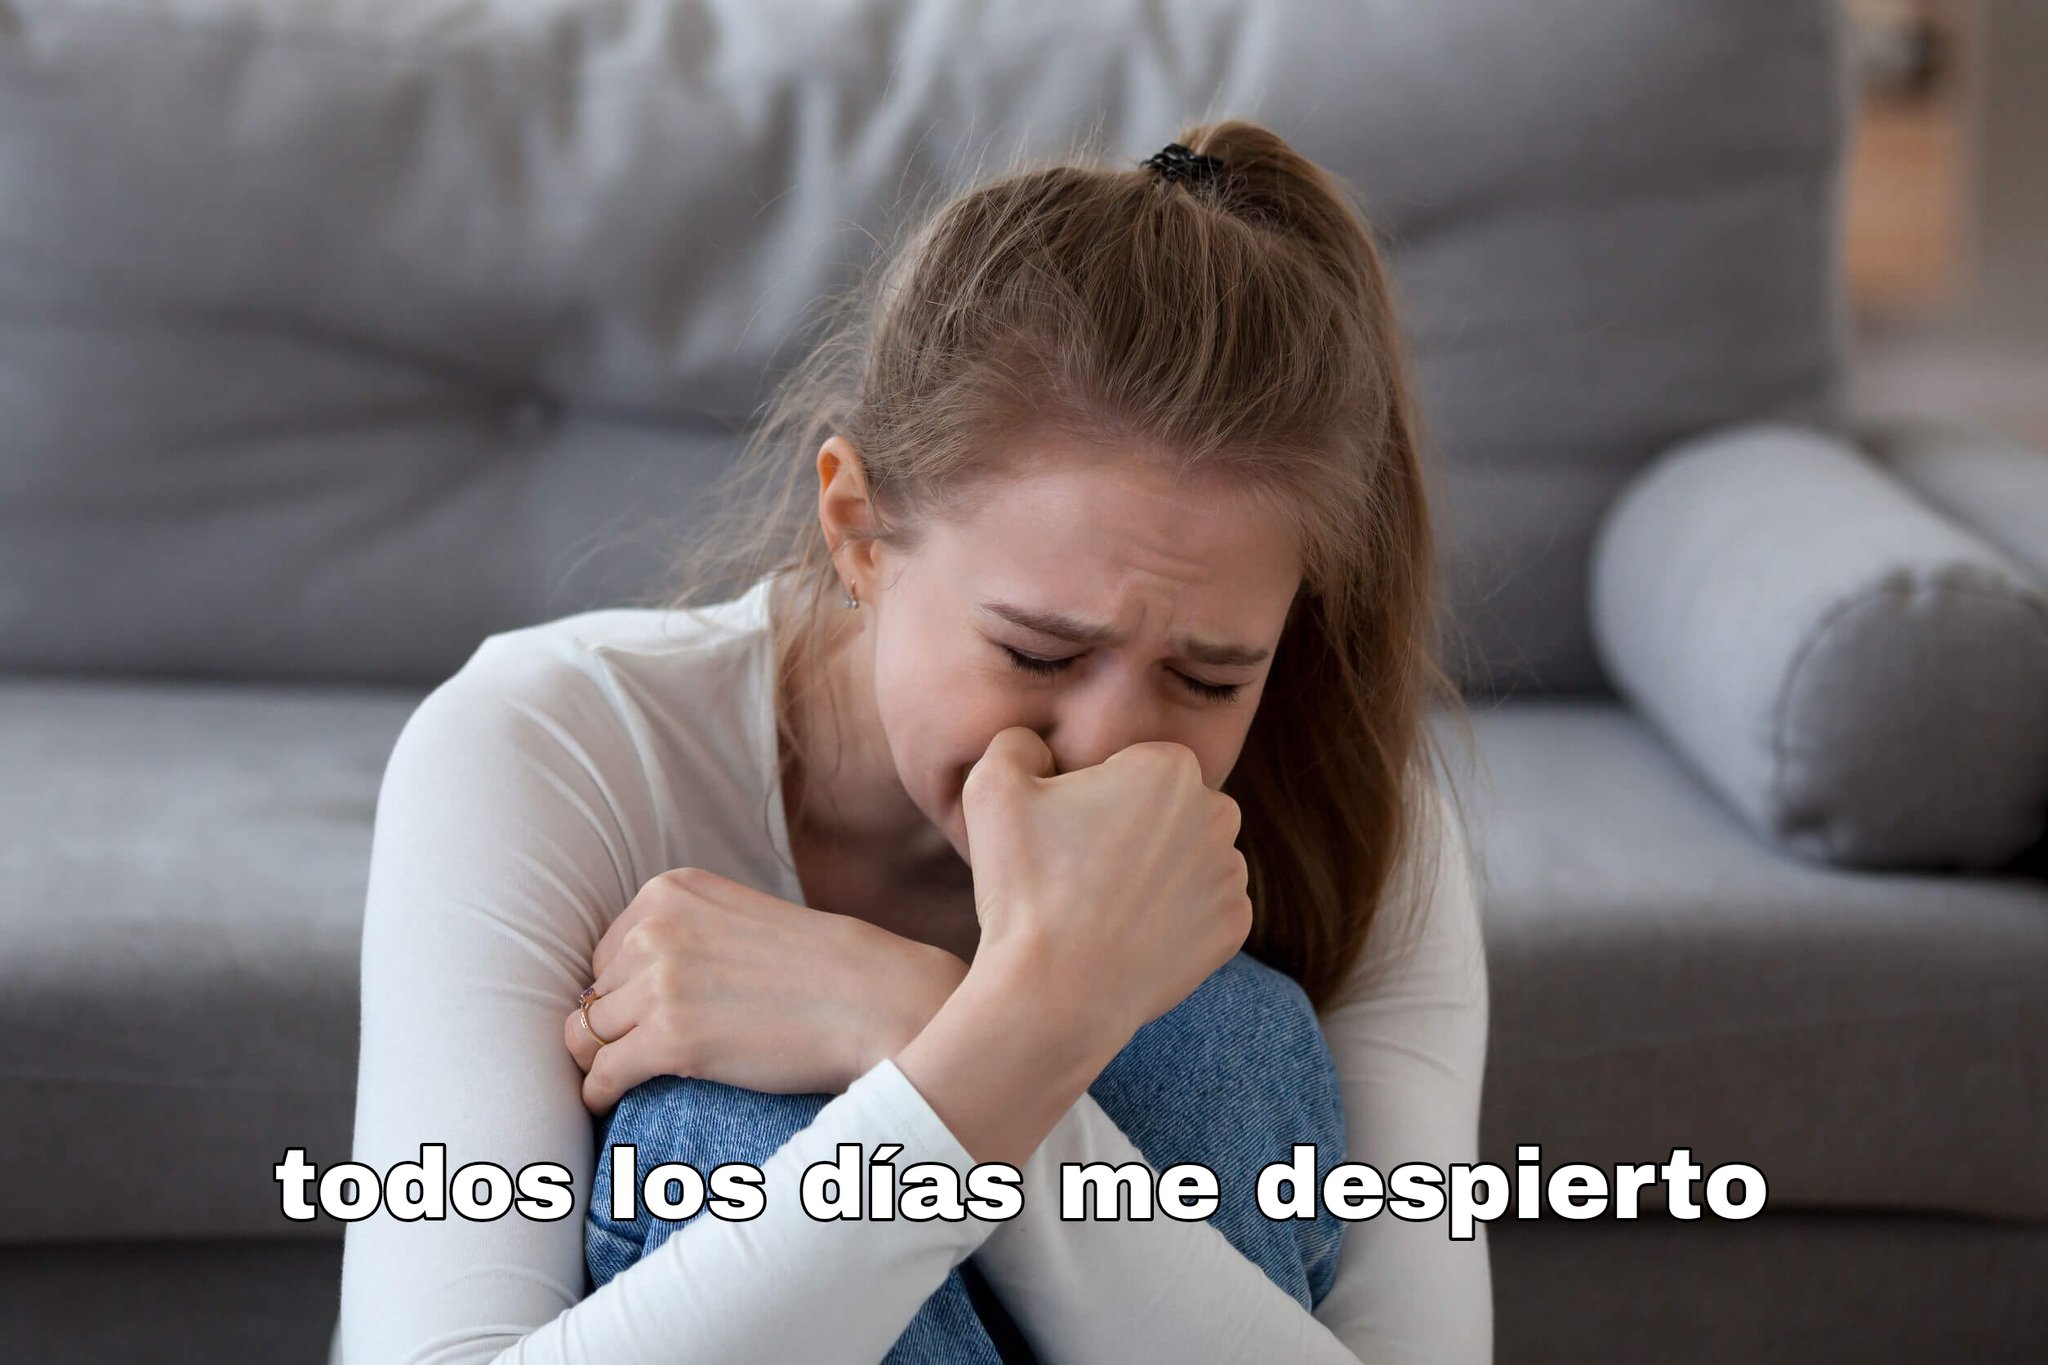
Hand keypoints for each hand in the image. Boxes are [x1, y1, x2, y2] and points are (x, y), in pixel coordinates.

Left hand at [562, 866, 968, 1114]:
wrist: (874, 1000)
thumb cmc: (819, 969)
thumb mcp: (741, 917)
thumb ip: (685, 931)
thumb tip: (625, 978)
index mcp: (671, 890)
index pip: (607, 950)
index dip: (624, 991)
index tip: (646, 1019)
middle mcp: (656, 927)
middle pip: (595, 992)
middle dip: (615, 1026)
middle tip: (643, 1057)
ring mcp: (660, 981)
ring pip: (585, 1034)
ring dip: (602, 1061)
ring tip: (623, 1083)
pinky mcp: (670, 1038)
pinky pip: (601, 1074)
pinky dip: (598, 1094)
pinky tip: (612, 1103)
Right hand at [960, 727, 1251, 1051]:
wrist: (1056, 992)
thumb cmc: (1023, 885)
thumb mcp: (993, 787)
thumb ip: (1017, 742)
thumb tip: (1037, 745)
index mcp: (1171, 767)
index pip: (1135, 765)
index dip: (1096, 793)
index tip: (1066, 830)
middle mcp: (1217, 814)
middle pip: (1172, 807)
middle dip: (1137, 826)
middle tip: (1082, 867)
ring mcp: (1230, 876)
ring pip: (1192, 856)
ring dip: (1159, 870)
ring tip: (1105, 903)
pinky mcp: (1233, 929)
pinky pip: (1203, 908)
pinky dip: (1174, 917)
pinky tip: (1130, 933)